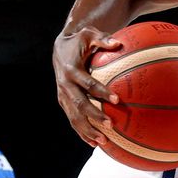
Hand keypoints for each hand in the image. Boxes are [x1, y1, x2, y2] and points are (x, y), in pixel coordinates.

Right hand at [53, 26, 120, 146]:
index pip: (87, 83)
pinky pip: (72, 119)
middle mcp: (64, 84)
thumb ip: (103, 39)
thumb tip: (119, 43)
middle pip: (79, 104)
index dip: (101, 91)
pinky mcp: (63, 102)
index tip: (116, 99)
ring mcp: (62, 95)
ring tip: (103, 142)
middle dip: (94, 116)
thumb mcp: (89, 34)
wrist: (59, 48)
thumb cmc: (79, 40)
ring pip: (74, 116)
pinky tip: (94, 143)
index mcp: (71, 69)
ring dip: (87, 130)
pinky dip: (82, 132)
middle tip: (110, 125)